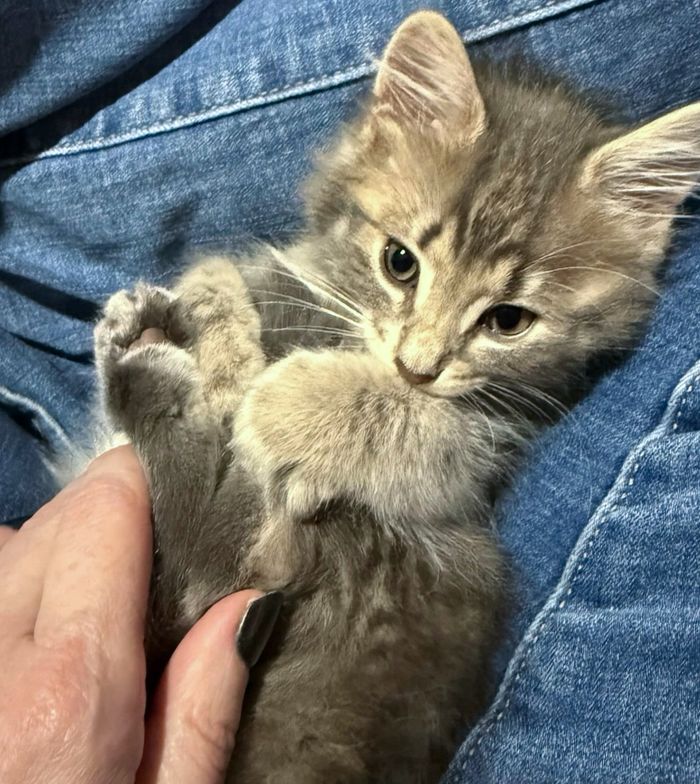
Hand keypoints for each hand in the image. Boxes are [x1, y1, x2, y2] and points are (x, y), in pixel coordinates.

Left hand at [0, 446, 278, 783]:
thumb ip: (202, 708)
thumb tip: (248, 605)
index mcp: (70, 691)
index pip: (101, 512)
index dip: (142, 486)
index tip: (173, 495)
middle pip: (49, 519)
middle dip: (100, 523)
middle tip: (140, 571)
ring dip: (43, 553)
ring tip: (81, 606)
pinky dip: (4, 585)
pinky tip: (25, 635)